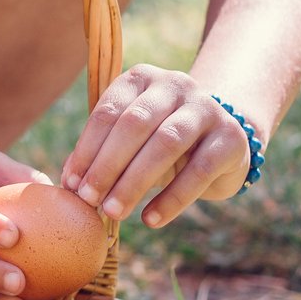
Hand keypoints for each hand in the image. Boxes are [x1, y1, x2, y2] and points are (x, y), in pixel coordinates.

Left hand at [60, 65, 252, 228]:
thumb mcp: (132, 139)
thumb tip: (70, 182)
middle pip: (135, 124)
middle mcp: (175, 84)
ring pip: (165, 144)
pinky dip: (171, 199)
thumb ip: (102, 152)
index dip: (86, 150)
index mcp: (141, 79)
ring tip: (113, 212)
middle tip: (89, 200)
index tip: (71, 185)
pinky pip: (198, 171)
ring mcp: (206, 108)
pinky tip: (150, 220)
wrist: (223, 141)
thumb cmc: (162, 142)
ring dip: (134, 182)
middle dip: (107, 166)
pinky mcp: (231, 138)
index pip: (108, 112)